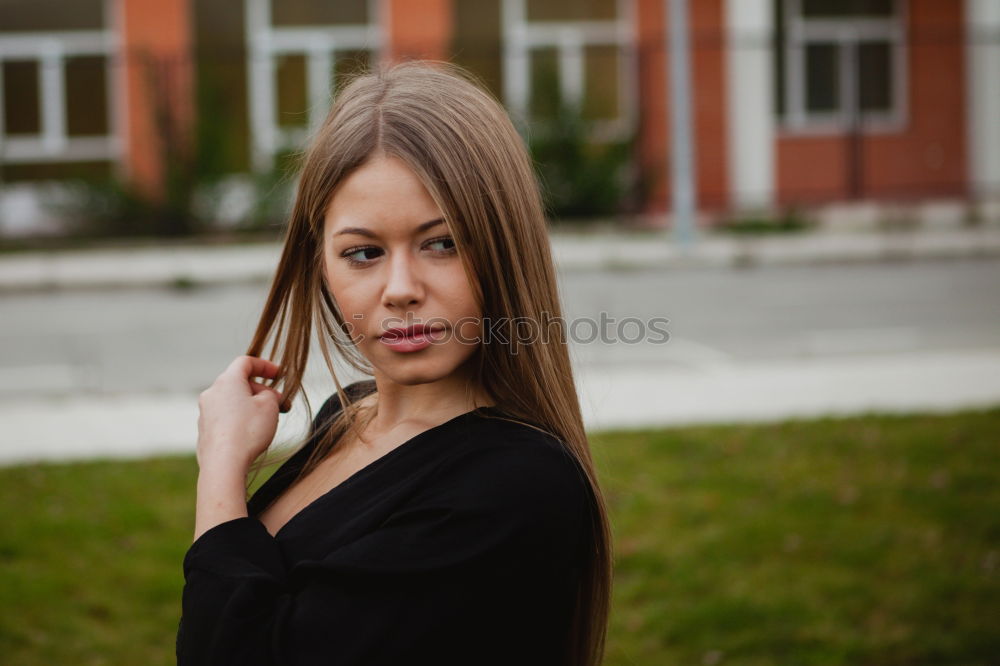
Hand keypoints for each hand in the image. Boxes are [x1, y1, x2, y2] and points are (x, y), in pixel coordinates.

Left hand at [196, 356, 286, 473]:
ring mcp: (205, 412)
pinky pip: (226, 417)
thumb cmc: (248, 431)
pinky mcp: (205, 430)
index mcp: (227, 381)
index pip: (246, 362)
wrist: (224, 463)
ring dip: (251, 405)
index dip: (265, 365)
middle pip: (239, 383)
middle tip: (279, 404)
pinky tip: (251, 434)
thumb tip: (267, 397)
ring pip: (232, 401)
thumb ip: (271, 394)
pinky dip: (240, 419)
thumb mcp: (270, 406)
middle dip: (262, 390)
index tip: (279, 374)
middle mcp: (212, 393)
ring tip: (268, 420)